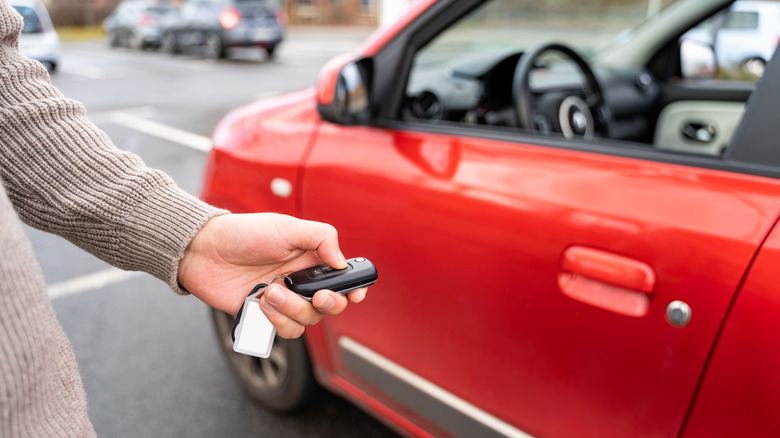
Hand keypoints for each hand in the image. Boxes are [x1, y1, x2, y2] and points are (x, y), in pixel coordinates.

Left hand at [177, 213, 366, 337]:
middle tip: (317, 296)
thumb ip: (322, 238)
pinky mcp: (265, 316)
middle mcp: (301, 282)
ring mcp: (284, 300)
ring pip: (308, 321)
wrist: (203, 250)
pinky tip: (261, 302)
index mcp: (311, 259)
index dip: (355, 288)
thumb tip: (342, 262)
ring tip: (270, 291)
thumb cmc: (244, 233)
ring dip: (293, 309)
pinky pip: (284, 331)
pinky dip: (276, 320)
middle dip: (329, 303)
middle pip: (332, 305)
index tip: (356, 293)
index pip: (342, 278)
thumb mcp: (287, 227)